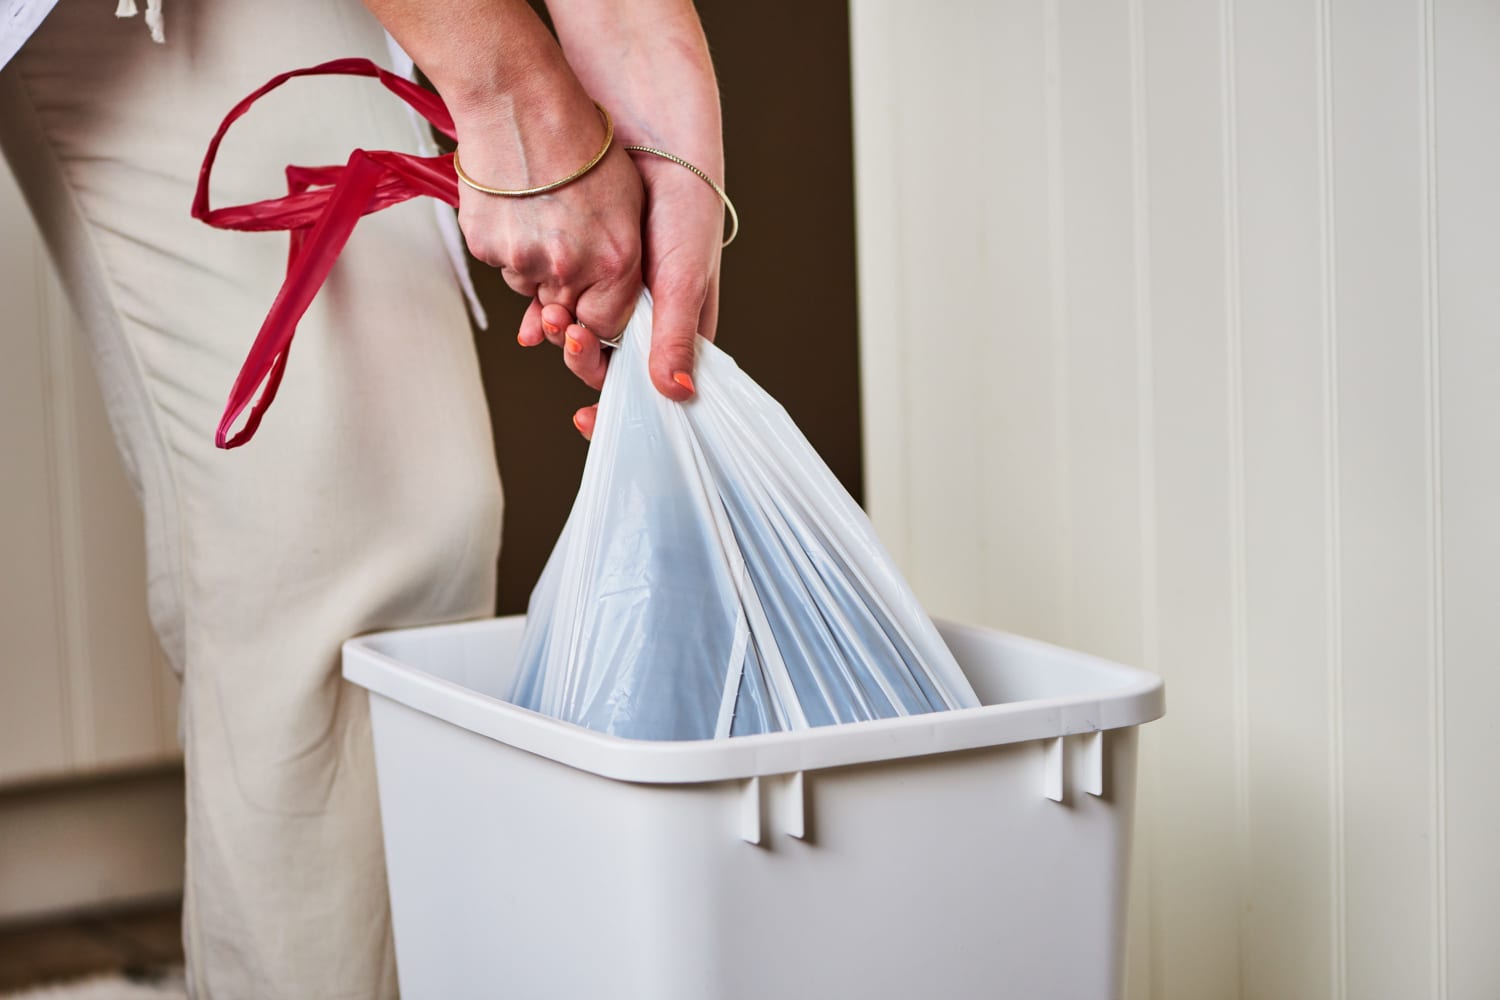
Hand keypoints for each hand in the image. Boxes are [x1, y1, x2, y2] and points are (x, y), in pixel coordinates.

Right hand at [458, 128, 643, 354]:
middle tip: (562, 243)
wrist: (523, 107)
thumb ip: (621, 262)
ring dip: (534, 265)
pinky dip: (507, 244)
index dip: (596, 313)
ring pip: (529, 287)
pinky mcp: (486, 249)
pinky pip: (500, 263)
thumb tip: (605, 299)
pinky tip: (516, 207)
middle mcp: (569, 269)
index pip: (605, 328)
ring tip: (541, 212)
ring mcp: (523, 261)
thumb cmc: (582, 148)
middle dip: (564, 290)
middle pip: (563, 311)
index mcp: (615, 262)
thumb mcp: (628, 205)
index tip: (591, 297)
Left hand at [547, 158, 725, 439]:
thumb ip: (674, 336)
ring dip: (558, 331)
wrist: (649, 131)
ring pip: (578, 330)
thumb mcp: (681, 277)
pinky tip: (529, 314)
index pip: (648, 381)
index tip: (585, 419)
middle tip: (565, 334)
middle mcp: (645, 311)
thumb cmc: (685, 206)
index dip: (618, 405)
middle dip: (579, 356)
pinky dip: (540, 308)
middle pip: (604, 359)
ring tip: (544, 315)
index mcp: (677, 323)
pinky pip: (557, 297)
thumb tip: (677, 396)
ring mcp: (613, 287)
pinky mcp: (585, 260)